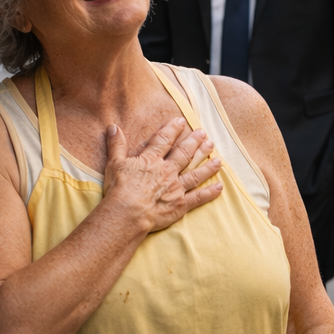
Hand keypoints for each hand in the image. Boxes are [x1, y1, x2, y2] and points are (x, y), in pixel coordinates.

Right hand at [103, 115, 221, 233]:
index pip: (164, 141)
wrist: (128, 212)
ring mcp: (176, 188)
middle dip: (195, 143)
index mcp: (152, 161)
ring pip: (195, 173)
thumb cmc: (119, 189)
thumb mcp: (114, 163)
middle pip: (184, 154)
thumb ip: (116, 145)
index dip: (173, 130)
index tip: (181, 121)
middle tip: (204, 134)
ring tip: (218, 157)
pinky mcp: (181, 205)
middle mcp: (167, 171)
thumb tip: (113, 127)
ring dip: (207, 164)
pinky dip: (210, 192)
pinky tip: (220, 187)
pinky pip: (198, 197)